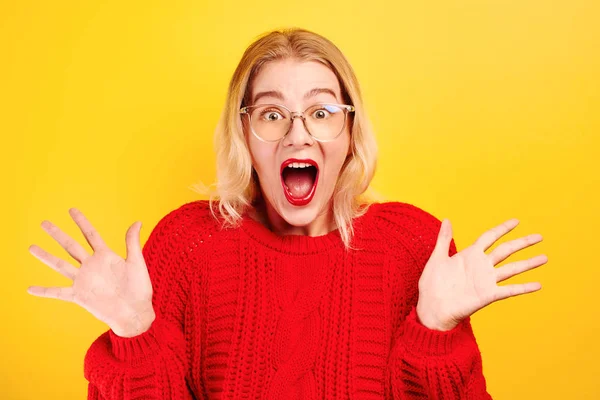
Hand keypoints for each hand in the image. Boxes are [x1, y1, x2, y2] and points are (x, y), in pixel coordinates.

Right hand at [27, 208, 154, 336]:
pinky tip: (30, 288)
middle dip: (58, 234)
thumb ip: (132, 242)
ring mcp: (84, 280)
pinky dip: (44, 291)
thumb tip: (138, 221)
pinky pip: (59, 292)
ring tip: (31, 247)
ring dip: (46, 256)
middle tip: (44, 223)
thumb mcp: (136, 262)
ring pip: (61, 265)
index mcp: (105, 256)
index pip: (90, 235)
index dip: (81, 222)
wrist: (135, 312)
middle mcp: (92, 266)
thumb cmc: (139, 288)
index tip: (71, 210)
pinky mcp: (80, 296)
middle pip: (71, 246)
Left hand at [416, 218, 546, 330]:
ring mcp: (486, 280)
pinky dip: (523, 287)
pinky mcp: (487, 295)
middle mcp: (481, 266)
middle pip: (506, 250)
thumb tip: (447, 219)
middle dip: (522, 243)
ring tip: (545, 258)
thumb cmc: (432, 284)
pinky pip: (509, 290)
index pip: (490, 237)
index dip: (502, 229)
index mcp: (469, 255)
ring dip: (528, 263)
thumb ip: (444, 239)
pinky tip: (538, 285)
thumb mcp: (437, 258)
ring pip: (511, 268)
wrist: (431, 308)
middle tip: (539, 236)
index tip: (516, 221)